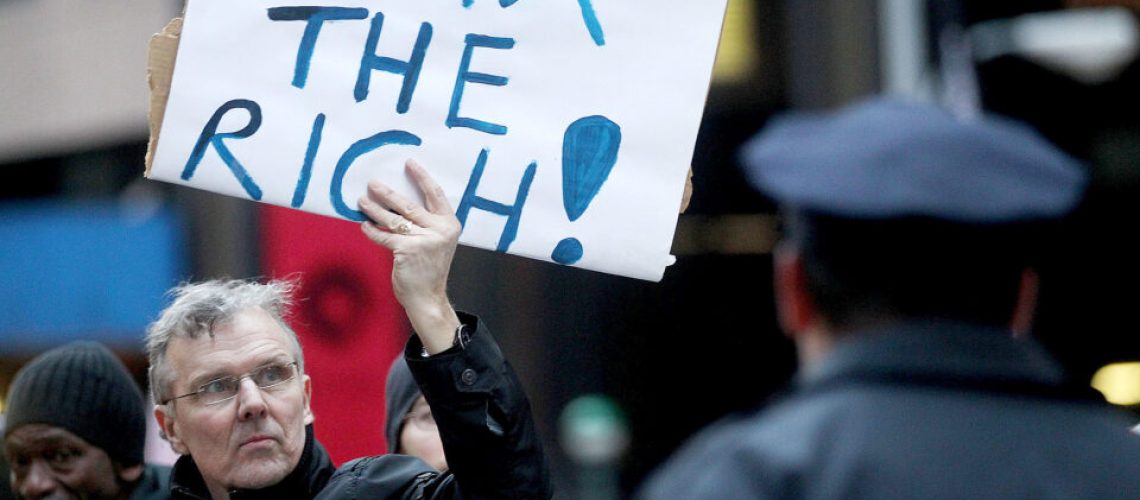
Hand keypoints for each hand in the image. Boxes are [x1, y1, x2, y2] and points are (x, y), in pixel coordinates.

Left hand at [358, 159, 461, 353]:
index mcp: (450, 224)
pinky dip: (372, 231)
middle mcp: (440, 230)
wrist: (428, 297)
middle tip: (373, 182)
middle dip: (388, 193)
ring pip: (394, 219)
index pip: (435, 194)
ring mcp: (424, 240)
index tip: (409, 162)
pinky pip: (385, 236)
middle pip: (410, 205)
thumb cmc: (429, 268)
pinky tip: (364, 225)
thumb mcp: (436, 242)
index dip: (422, 177)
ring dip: (375, 209)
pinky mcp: (407, 250)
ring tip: (361, 200)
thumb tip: (397, 201)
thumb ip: (425, 223)